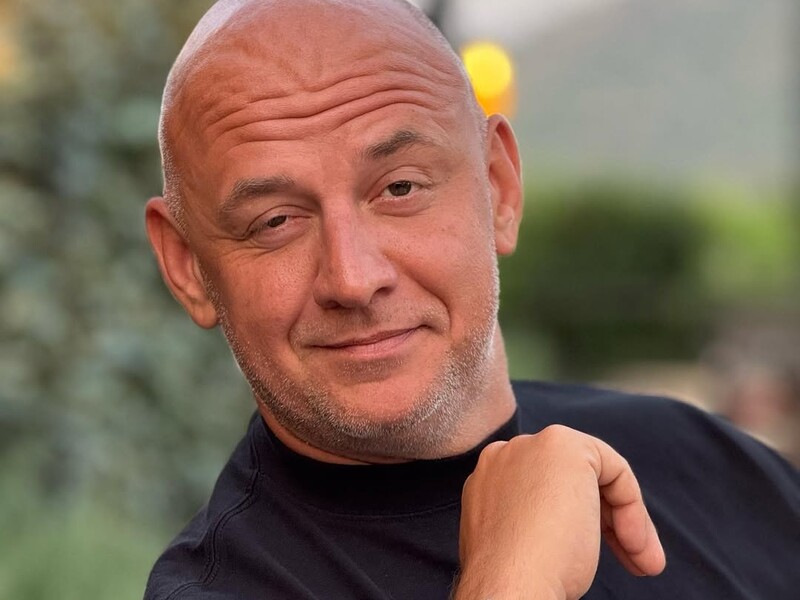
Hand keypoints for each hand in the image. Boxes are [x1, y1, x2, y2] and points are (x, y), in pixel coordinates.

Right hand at [453, 425, 665, 598]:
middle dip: (608, 521)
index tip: (607, 557)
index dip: (583, 524)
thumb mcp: (527, 539)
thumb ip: (538, 516)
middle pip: (573, 479)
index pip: (548, 490)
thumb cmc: (521, 576)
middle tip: (634, 560)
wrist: (510, 583)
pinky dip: (631, 507)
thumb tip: (570, 527)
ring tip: (644, 563)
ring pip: (594, 474)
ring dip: (625, 519)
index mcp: (491, 478)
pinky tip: (635, 544)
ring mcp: (531, 446)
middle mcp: (507, 453)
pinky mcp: (564, 444)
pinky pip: (613, 470)